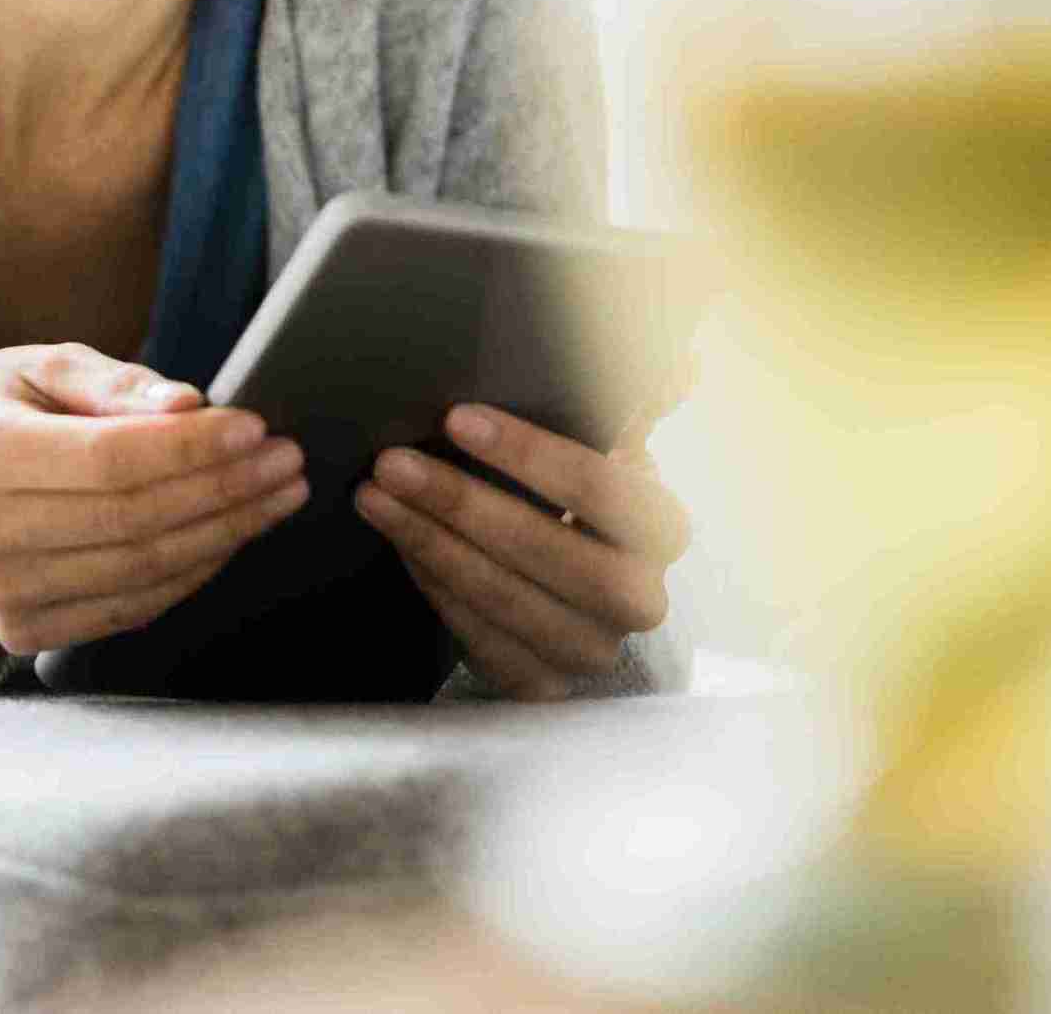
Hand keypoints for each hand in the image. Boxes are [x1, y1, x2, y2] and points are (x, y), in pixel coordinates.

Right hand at [0, 343, 308, 655]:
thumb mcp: (43, 366)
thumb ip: (115, 383)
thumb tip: (188, 405)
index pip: (109, 459)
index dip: (192, 448)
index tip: (255, 428)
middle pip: (133, 520)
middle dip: (227, 490)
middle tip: (288, 461)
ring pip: (141, 572)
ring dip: (226, 535)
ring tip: (277, 495)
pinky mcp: (22, 631)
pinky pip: (130, 608)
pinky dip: (192, 574)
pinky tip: (231, 535)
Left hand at [354, 402, 692, 700]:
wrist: (569, 594)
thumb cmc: (574, 502)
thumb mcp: (597, 453)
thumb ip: (617, 408)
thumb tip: (674, 362)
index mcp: (661, 529)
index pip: (604, 492)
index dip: (530, 456)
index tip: (458, 419)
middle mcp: (639, 599)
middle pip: (553, 554)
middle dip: (464, 504)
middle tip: (393, 462)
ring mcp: (592, 651)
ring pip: (509, 602)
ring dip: (433, 544)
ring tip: (376, 498)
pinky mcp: (544, 688)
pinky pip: (484, 643)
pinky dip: (436, 591)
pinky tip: (402, 545)